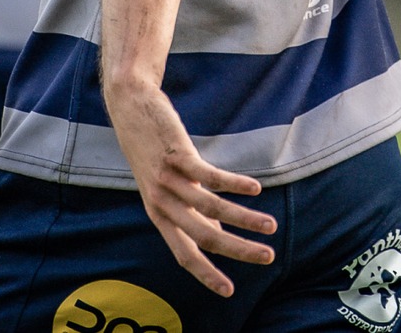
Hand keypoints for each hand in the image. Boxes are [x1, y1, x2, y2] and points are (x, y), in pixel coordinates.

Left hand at [107, 81, 276, 295]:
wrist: (130, 109)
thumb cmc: (152, 150)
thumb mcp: (167, 187)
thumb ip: (190, 211)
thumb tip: (217, 233)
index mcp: (159, 216)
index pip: (184, 254)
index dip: (207, 274)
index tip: (229, 291)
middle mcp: (162, 203)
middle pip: (204, 237)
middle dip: (238, 251)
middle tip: (267, 257)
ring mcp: (169, 181)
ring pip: (213, 209)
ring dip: (246, 220)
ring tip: (271, 227)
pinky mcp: (179, 157)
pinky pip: (211, 177)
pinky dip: (236, 185)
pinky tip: (256, 189)